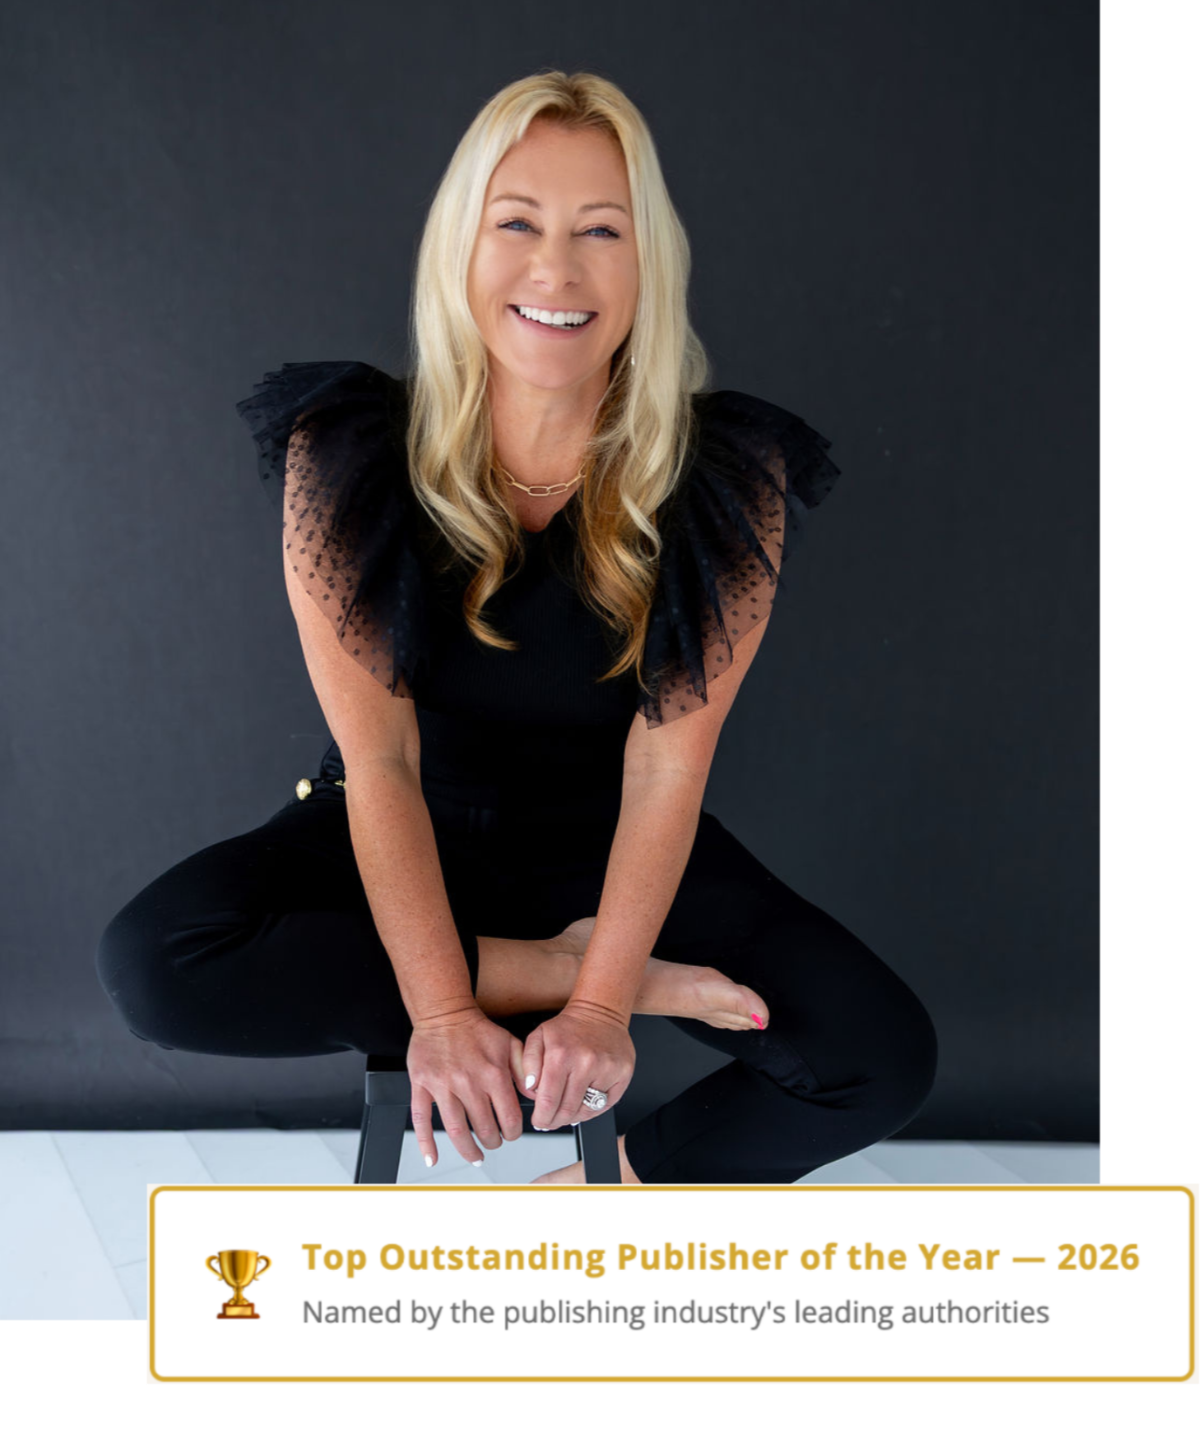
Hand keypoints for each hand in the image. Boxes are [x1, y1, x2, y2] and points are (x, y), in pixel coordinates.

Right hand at [406, 1007, 529, 1167]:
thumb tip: (536, 1096)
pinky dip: (426, 1143)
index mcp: (493, 1074)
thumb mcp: (509, 1044)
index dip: (513, 1133)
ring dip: (468, 1150)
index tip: (511, 1134)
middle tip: (493, 1143)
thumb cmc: (477, 1030)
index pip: (509, 1118)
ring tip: (475, 1155)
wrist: (445, 1013)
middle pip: (484, 1128)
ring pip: (457, 1130)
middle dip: (493, 1142)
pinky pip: (422, 1119)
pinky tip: (432, 1157)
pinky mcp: (422, 1085)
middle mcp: (468, 1082)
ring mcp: (443, 1085)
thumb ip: (524, 1071)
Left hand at [522, 999, 635, 1131]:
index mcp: (561, 1055)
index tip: (539, 1121)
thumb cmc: (569, 1027)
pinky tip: (583, 1103)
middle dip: (555, 1121)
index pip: (548, 1101)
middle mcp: (586, 1063)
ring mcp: (607, 1069)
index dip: (541, 1118)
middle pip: (567, 1110)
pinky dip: (592, 1110)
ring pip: (586, 1111)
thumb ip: (527, 1064)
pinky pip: (605, 1105)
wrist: (600, 1011)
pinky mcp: (623, 1074)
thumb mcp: (538, 1037)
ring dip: (573, 1117)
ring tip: (565, 1111)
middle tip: (550, 1120)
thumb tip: (531, 1089)